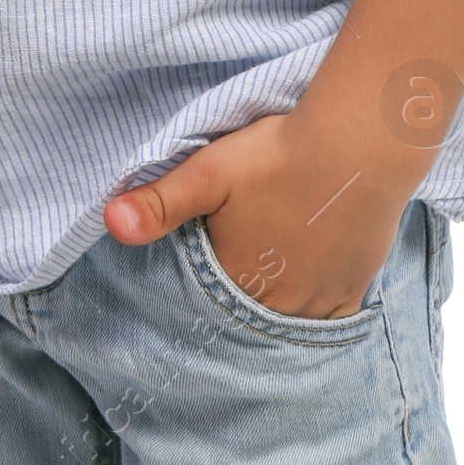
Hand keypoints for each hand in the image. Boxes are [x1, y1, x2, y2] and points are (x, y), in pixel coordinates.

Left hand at [102, 105, 414, 319]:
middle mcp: (275, 303)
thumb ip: (159, 203)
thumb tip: (109, 222)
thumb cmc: (277, 155)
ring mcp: (318, 300)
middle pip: (249, 311)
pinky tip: (310, 283)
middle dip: (240, 294)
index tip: (210, 261)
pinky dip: (318, 307)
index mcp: (234, 278)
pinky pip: (330, 318)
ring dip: (278, 301)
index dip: (205, 283)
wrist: (354, 147)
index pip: (208, 299)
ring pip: (288, 317)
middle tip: (244, 261)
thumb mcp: (207, 171)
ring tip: (273, 271)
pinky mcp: (353, 287)